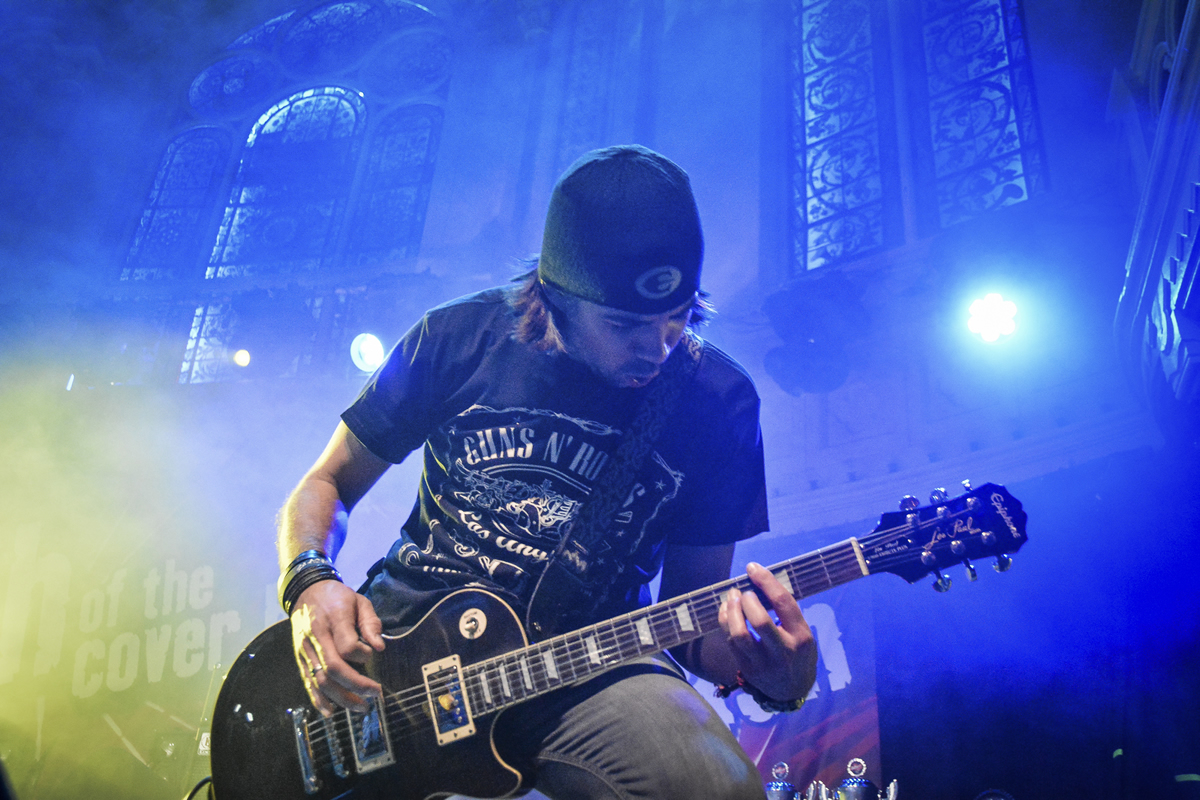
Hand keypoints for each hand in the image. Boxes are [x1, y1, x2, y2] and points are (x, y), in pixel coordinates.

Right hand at [290, 580, 385, 716]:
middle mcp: (316, 636)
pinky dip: (318, 700)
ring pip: (320, 680)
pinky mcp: (300, 658)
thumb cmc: (338, 597)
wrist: (306, 591)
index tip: (373, 653)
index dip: (362, 655)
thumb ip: (371, 623)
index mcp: (333, 618)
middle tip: (375, 694)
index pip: (346, 645)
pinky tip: (331, 712)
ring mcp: (305, 649)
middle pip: (333, 668)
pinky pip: (308, 682)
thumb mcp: (359, 600)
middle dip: (356, 686)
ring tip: (361, 707)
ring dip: (341, 698)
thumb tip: (379, 648)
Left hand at [717, 562, 817, 701]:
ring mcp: (763, 663)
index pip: (783, 603)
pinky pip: (730, 642)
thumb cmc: (797, 653)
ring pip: (740, 634)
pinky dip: (725, 622)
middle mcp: (783, 651)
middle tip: (743, 592)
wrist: (792, 691)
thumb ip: (786, 613)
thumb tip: (760, 583)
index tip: (753, 568)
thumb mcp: (802, 633)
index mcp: (801, 636)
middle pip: (760, 621)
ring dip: (731, 611)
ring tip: (731, 597)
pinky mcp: (747, 669)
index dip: (766, 582)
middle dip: (747, 600)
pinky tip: (726, 611)